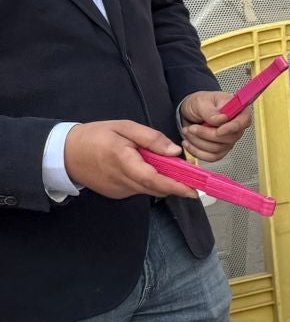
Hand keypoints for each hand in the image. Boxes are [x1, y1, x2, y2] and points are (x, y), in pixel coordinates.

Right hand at [63, 121, 198, 198]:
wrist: (65, 153)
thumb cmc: (95, 136)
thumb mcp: (124, 127)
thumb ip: (150, 138)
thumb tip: (174, 151)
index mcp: (123, 161)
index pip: (153, 178)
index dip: (175, 186)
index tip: (193, 190)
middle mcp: (121, 180)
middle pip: (155, 187)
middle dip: (175, 184)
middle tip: (190, 175)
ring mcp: (118, 190)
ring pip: (148, 189)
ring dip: (161, 181)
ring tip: (164, 165)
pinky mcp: (115, 194)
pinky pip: (138, 189)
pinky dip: (147, 181)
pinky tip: (143, 168)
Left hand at [178, 91, 251, 162]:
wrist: (190, 112)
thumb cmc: (200, 103)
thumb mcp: (202, 102)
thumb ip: (211, 112)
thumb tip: (222, 119)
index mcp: (238, 112)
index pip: (243, 122)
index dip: (232, 128)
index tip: (218, 130)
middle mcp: (236, 128)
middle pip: (228, 139)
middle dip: (206, 135)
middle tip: (192, 128)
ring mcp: (229, 141)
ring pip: (217, 149)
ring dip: (198, 142)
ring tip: (188, 132)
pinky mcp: (219, 150)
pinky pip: (211, 157)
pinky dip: (197, 152)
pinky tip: (189, 143)